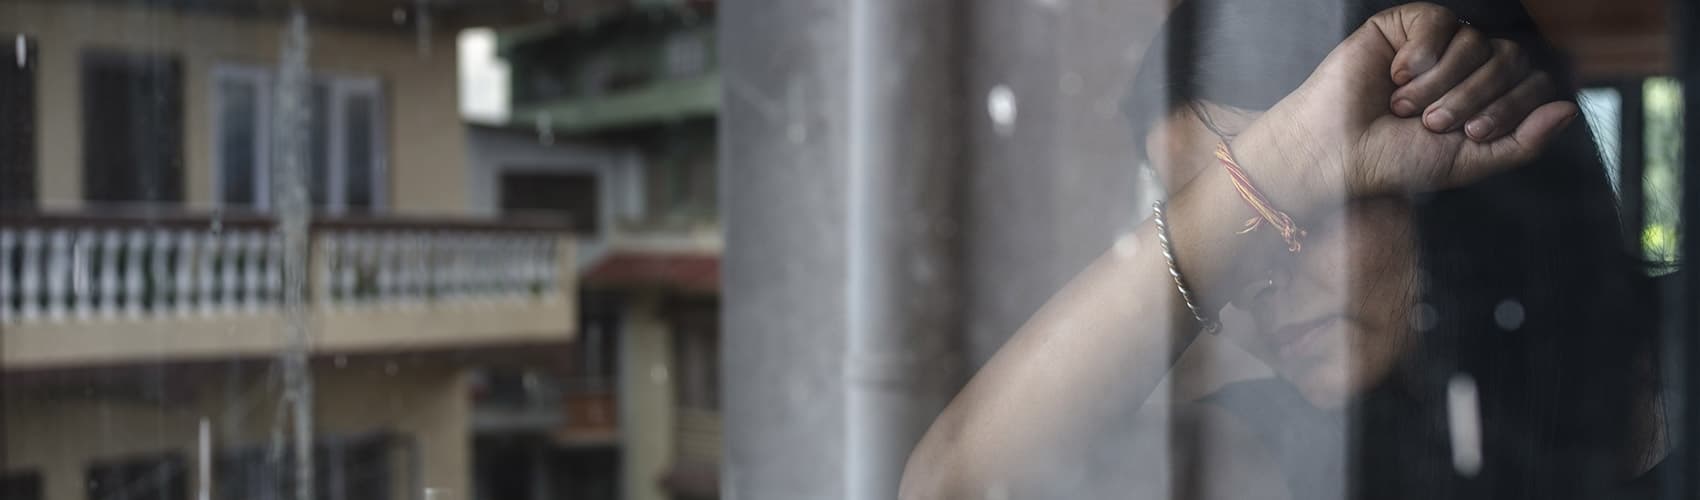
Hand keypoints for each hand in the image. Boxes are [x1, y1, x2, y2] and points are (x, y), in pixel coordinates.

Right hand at [1261, 2, 1578, 214]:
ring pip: (1474, 41)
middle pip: (1508, 58)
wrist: (1338, 152)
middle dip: (1473, 97)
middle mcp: (1470, 65)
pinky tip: (1395, 76)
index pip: (1533, 81)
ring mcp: (1439, 42)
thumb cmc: (1397, 160)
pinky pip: (1438, 22)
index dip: (1510, 106)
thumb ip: (1523, 143)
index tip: (1471, 134)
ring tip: (1406, 107)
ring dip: (1441, 82)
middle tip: (1433, 124)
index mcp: (1490, 97)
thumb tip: (1569, 109)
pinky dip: (1421, 55)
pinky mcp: (1405, 25)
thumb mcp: (1469, 162)